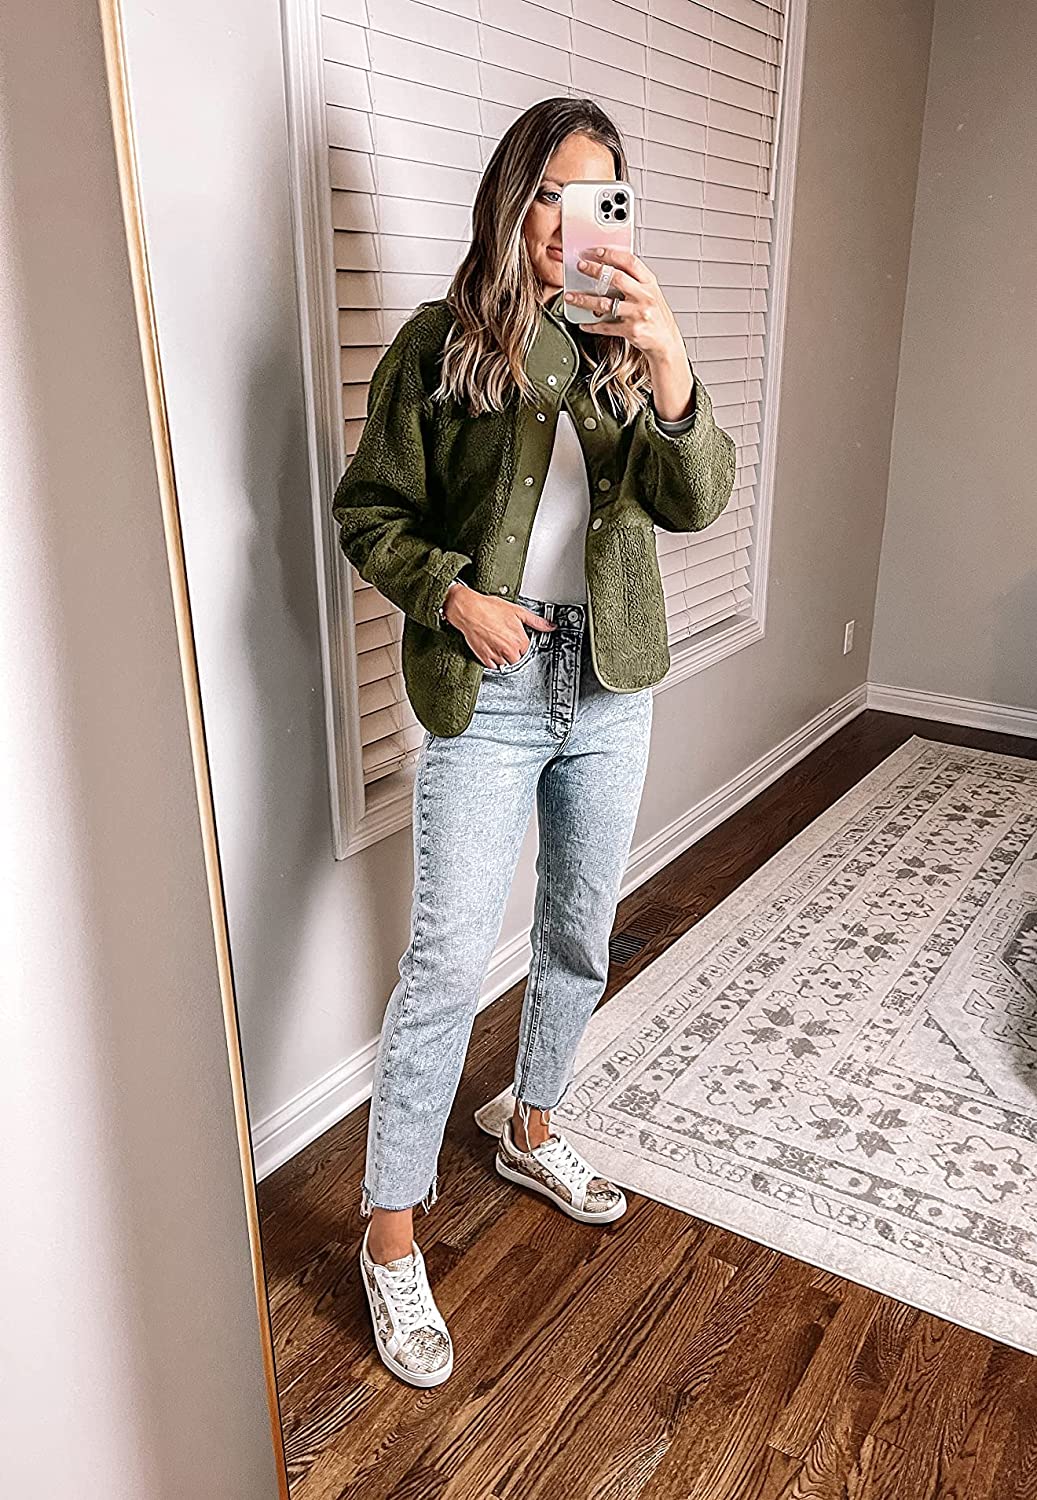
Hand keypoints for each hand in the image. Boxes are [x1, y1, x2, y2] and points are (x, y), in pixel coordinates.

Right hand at [444, 585, 555, 668]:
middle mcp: (508, 650)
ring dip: (504, 658)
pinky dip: (494, 661)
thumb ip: (536, 621)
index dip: (523, 645)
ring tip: (499, 645)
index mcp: (519, 640)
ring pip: (506, 665)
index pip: (528, 651)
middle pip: (518, 660)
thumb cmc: (490, 608)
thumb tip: (550, 626)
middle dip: (515, 653)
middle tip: (507, 642)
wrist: (469, 610)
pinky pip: (493, 667)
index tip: (518, 641)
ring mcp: (496, 656)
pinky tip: (492, 650)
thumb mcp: (518, 611)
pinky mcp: (484, 658)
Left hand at [564, 247, 694, 422]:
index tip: (594, 251)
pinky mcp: (631, 331)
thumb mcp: (651, 293)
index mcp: (649, 284)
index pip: (629, 261)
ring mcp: (638, 314)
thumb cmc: (657, 317)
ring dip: (584, 300)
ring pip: (605, 303)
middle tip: (580, 267)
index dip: (610, 254)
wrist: (666, 343)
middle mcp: (644, 297)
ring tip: (571, 296)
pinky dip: (592, 325)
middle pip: (616, 278)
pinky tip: (584, 323)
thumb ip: (634, 281)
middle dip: (594, 270)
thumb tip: (610, 268)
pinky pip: (606, 327)